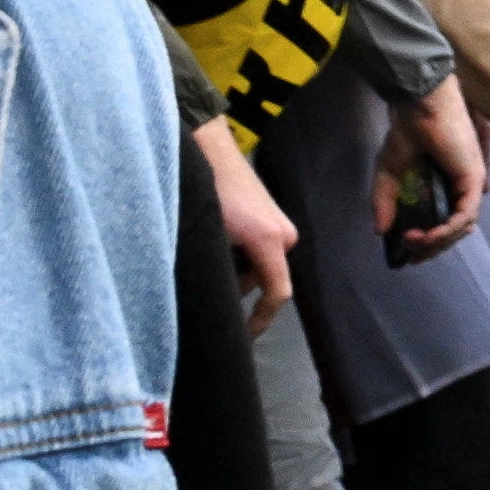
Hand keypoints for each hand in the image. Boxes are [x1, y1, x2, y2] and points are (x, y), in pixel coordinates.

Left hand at [195, 117, 297, 330]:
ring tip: (205, 257)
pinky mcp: (271, 216)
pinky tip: (217, 243)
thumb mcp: (211, 238)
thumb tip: (218, 300)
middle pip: (266, 279)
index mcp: (272, 242)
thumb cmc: (209, 194)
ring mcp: (280, 224)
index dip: (262, 320)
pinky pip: (259, 249)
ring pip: (260, 264)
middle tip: (206, 286)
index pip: (277, 293)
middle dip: (239, 289)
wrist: (210, 151)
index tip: (245, 337)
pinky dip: (240, 254)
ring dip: (236, 269)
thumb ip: (221, 272)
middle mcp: (285, 236)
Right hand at [381, 76, 485, 264]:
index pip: (445, 226)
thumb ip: (385, 203)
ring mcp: (471, 185)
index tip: (408, 255)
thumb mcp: (388, 176)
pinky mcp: (474, 180)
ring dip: (437, 240)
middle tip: (411, 255)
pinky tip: (427, 235)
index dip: (429, 245)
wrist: (418, 111)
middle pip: (454, 231)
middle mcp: (462, 190)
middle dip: (432, 248)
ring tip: (413, 241)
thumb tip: (379, 232)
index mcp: (446, 189)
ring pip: (461, 227)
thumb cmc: (406, 136)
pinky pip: (464, 215)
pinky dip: (447, 229)